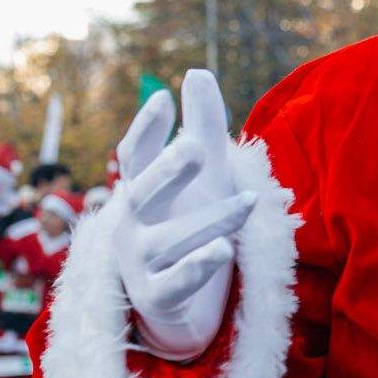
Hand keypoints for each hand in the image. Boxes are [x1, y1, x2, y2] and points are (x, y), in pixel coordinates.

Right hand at [114, 70, 257, 360]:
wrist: (178, 306)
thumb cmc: (187, 226)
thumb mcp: (204, 176)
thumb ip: (201, 127)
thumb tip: (196, 71)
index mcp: (142, 193)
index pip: (136, 157)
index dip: (146, 129)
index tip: (162, 97)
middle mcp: (131, 225)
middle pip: (141, 194)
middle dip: (168, 172)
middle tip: (197, 149)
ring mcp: (139, 264)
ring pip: (170, 240)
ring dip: (211, 221)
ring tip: (247, 203)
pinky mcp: (156, 298)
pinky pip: (175, 284)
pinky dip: (197, 267)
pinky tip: (223, 249)